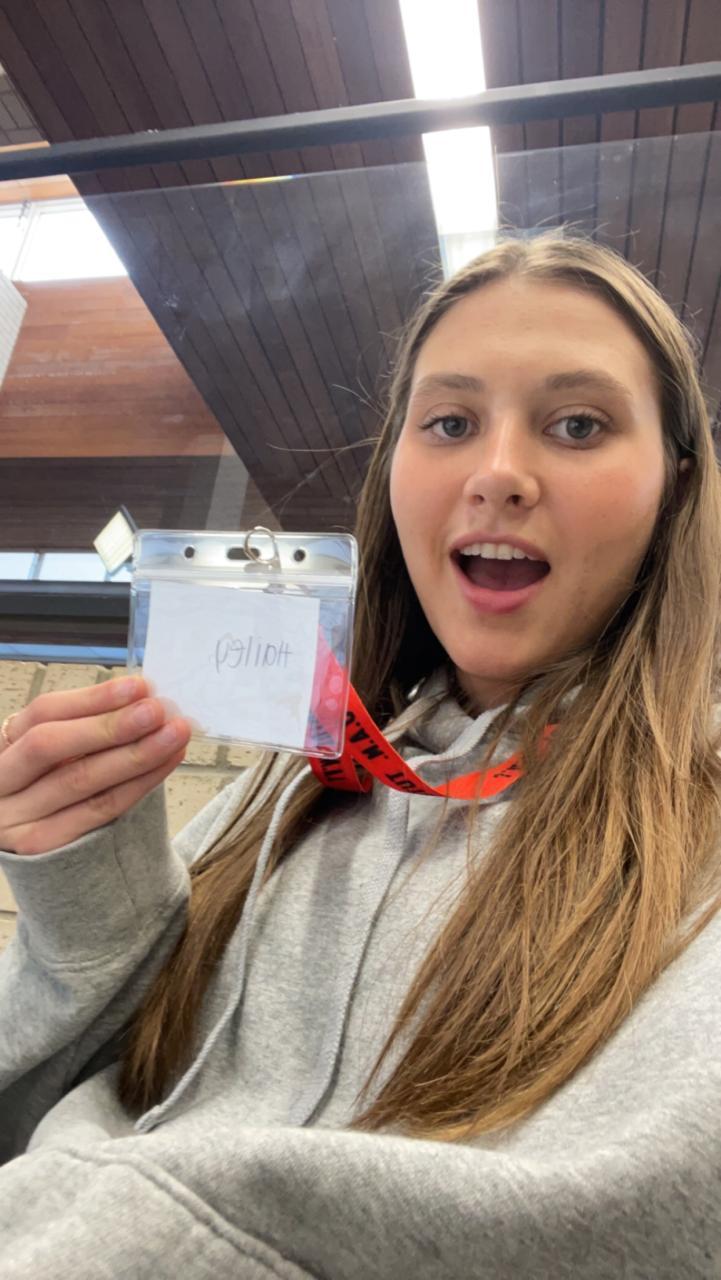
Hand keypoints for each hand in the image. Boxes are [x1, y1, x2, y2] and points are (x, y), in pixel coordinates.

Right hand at [0, 676, 191, 855]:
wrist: (48, 855)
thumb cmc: (54, 787)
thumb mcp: (58, 753)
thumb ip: (90, 726)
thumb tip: (143, 698)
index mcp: (3, 745)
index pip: (43, 713)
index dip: (92, 699)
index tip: (139, 686)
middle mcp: (0, 780)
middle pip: (51, 746)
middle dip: (110, 726)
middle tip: (158, 711)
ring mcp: (15, 817)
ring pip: (79, 779)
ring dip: (134, 754)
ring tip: (174, 735)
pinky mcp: (41, 845)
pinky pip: (97, 811)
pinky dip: (137, 784)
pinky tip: (166, 764)